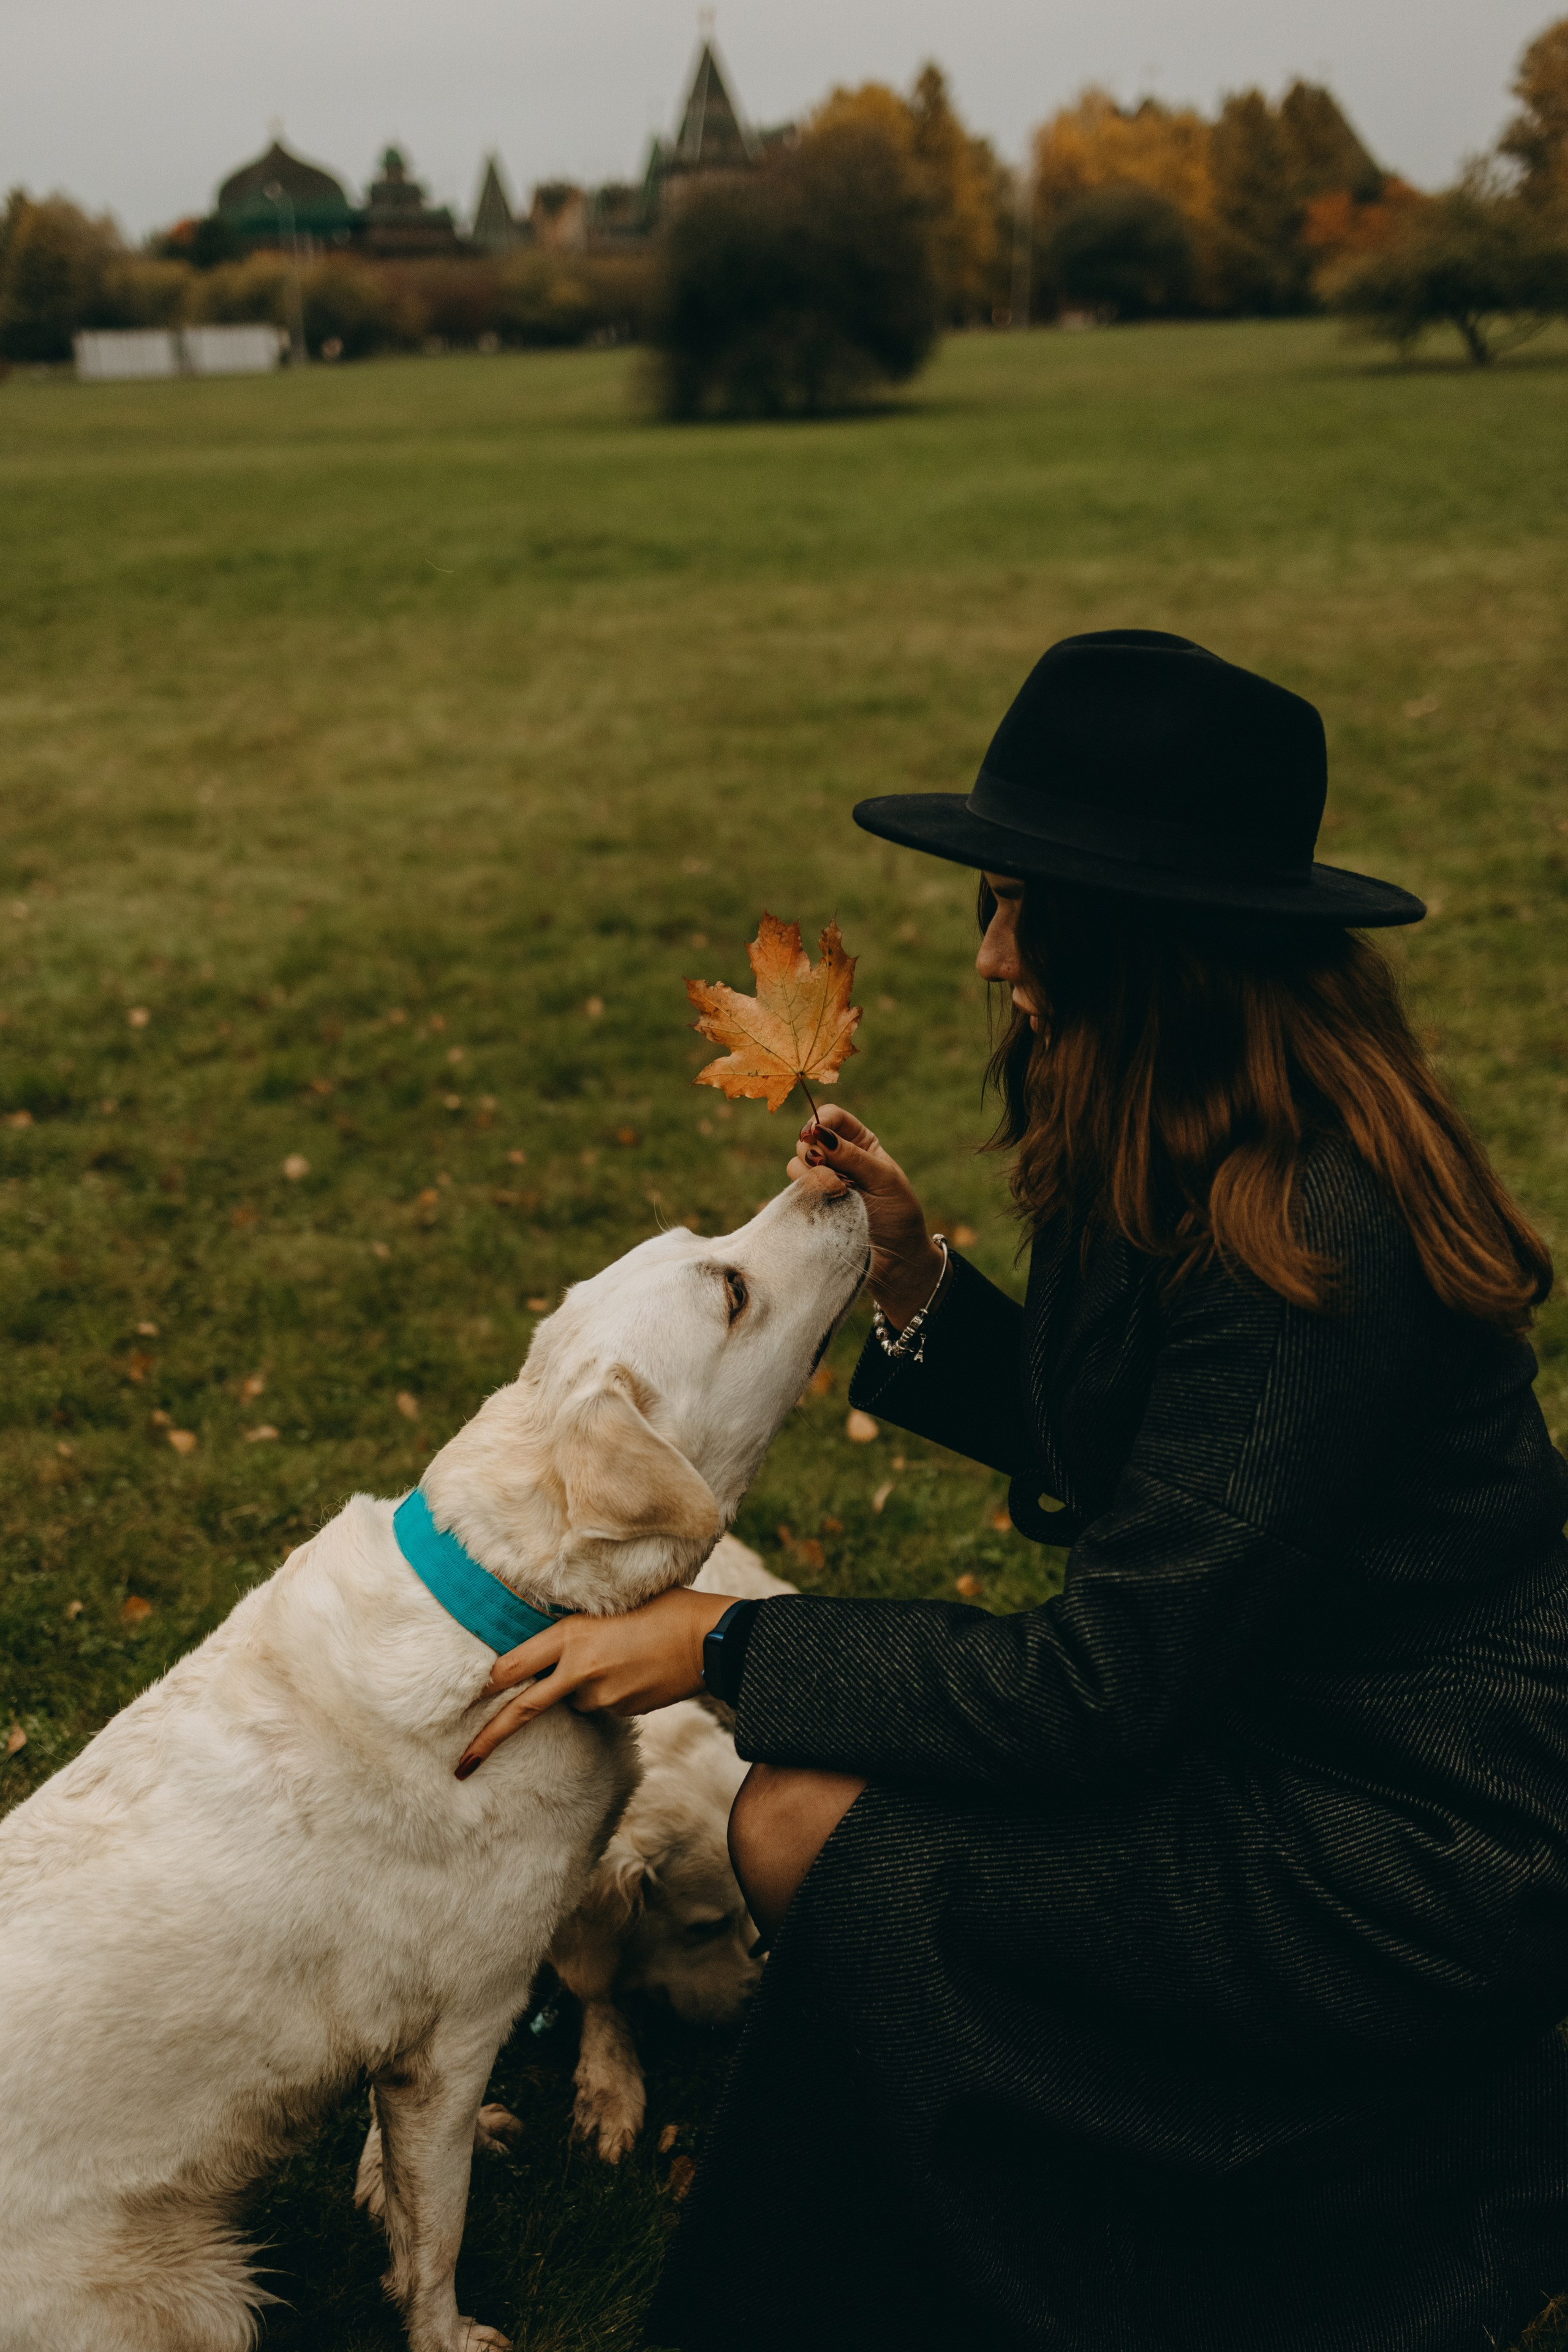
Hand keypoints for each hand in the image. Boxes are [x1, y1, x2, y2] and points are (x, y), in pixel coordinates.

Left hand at [454, 1586, 732, 1776]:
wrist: (709, 1638)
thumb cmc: (662, 1608)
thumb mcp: (608, 1606)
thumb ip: (574, 1630)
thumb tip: (549, 1651)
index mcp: (571, 1636)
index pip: (512, 1666)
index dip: (484, 1686)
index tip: (461, 1702)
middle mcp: (579, 1670)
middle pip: (523, 1710)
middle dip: (487, 1739)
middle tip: (460, 1766)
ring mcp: (601, 1696)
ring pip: (573, 1700)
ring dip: (581, 1687)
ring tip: (622, 1656)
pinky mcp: (623, 1712)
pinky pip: (602, 1704)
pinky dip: (609, 1691)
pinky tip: (636, 1670)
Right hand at [786, 1106, 942, 1328]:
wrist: (895, 1260)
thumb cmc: (898, 1215)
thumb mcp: (884, 1179)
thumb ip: (853, 1156)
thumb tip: (818, 1133)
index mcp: (858, 1143)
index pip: (830, 1117)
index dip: (820, 1121)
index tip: (817, 1134)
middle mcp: (835, 1160)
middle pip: (805, 1140)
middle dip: (816, 1154)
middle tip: (839, 1179)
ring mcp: (820, 1185)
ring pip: (794, 1166)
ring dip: (813, 1179)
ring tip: (839, 1198)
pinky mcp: (809, 1208)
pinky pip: (791, 1194)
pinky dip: (804, 1198)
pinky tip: (825, 1209)